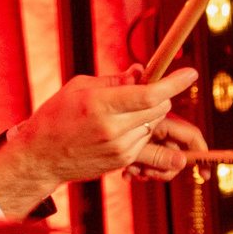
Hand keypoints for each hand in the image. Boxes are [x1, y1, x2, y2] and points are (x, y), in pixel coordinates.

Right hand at [0, 66, 199, 215]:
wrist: (41, 156)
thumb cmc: (56, 116)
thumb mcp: (80, 87)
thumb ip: (115, 80)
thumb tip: (142, 72)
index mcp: (101, 104)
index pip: (150, 94)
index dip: (174, 83)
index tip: (190, 73)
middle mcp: (113, 129)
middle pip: (159, 108)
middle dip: (160, 95)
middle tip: (145, 87)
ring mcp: (120, 148)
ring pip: (154, 124)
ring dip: (148, 113)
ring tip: (122, 110)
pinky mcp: (122, 161)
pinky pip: (145, 139)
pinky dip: (140, 128)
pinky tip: (120, 125)